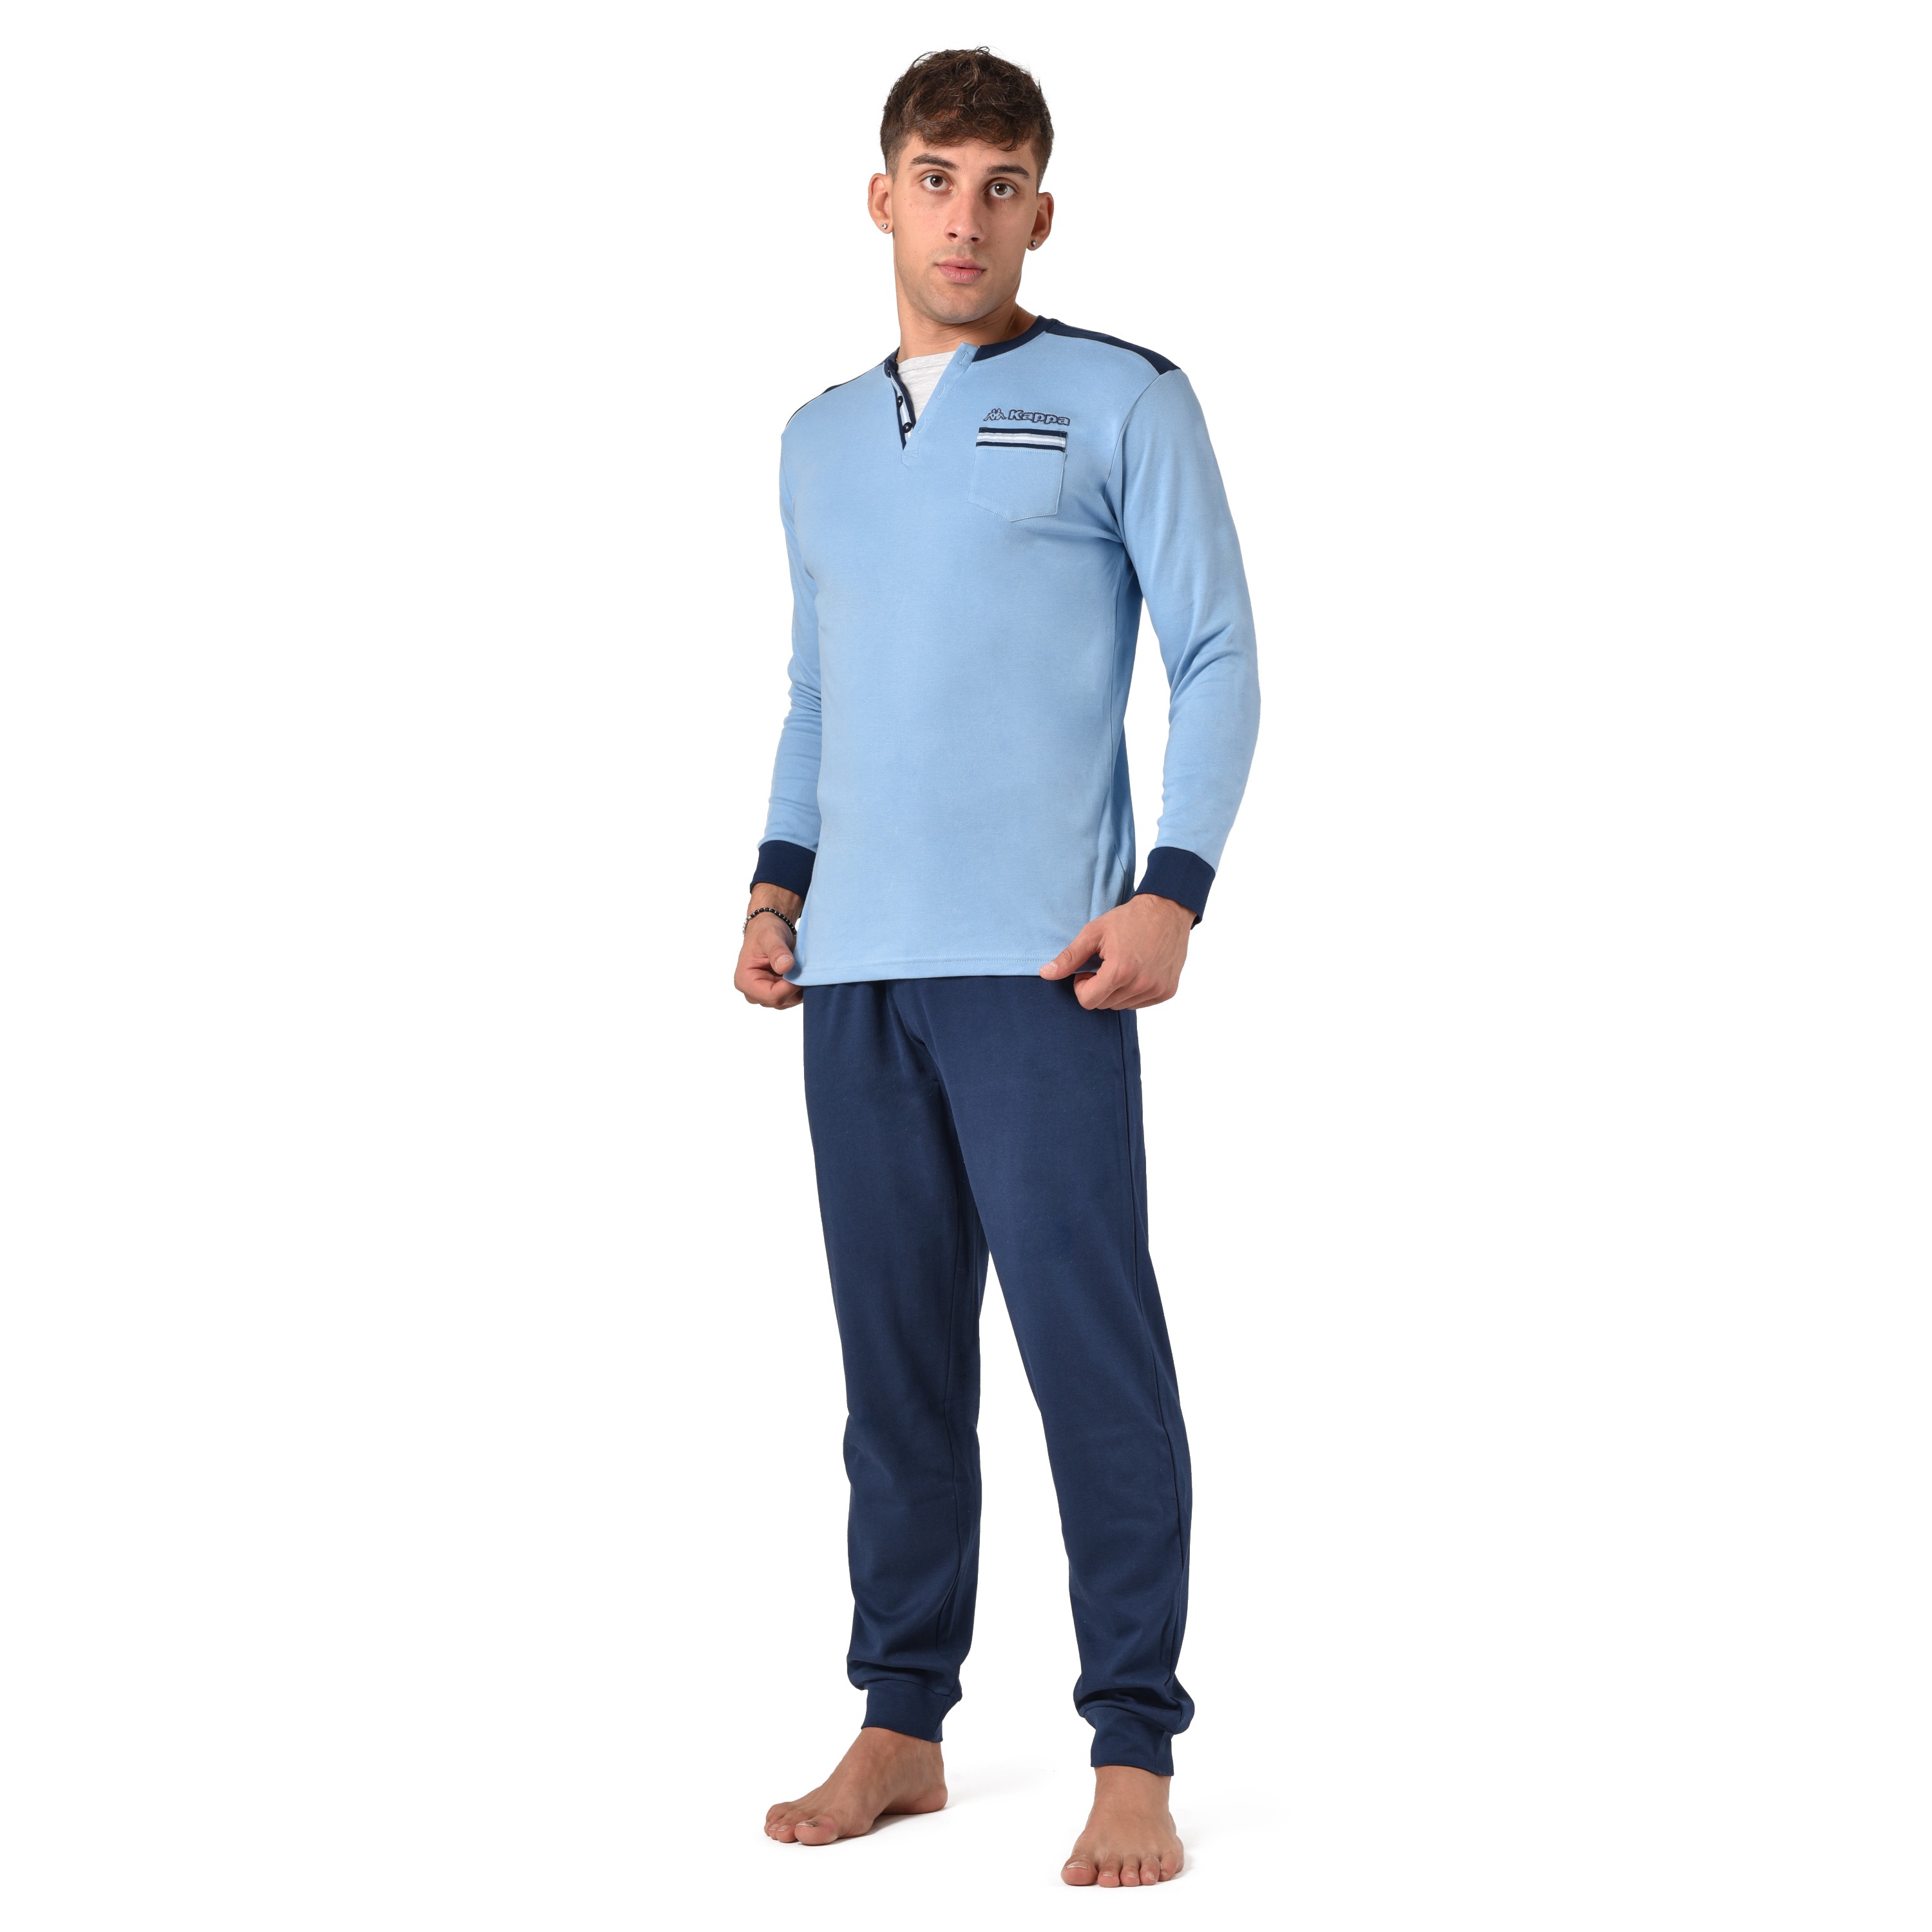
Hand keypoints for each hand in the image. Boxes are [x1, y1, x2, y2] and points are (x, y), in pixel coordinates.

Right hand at [736, 885, 804, 1009]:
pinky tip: (798, 972)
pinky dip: (799, 987)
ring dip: (798, 987)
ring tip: (798, 967)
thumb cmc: (765, 931)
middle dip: (795, 987)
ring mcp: (763, 995)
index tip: (801, 971)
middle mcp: (752, 992)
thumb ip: (777, 951)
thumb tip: (786, 967)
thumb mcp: (771, 936)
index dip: (791, 987)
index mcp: (745, 981)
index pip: (772, 996)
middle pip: (780, 1001)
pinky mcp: (774, 994)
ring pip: (788, 1001)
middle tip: (802, 967)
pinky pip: (791, 998)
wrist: (767, 929)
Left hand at [1040, 894, 1193, 1009]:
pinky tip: (1137, 970)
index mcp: (1120, 971)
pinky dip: (1133, 992)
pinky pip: (1139, 1003)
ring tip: (1122, 966)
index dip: (1081, 986)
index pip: (1088, 1001)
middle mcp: (1140, 984)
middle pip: (1103, 1005)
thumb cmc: (1129, 918)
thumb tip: (1045, 974)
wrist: (1168, 910)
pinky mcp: (1168, 991)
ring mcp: (1156, 989)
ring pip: (1121, 1006)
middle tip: (1105, 965)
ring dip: (1115, 991)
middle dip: (1098, 988)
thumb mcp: (1094, 932)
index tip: (1087, 970)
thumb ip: (1069, 956)